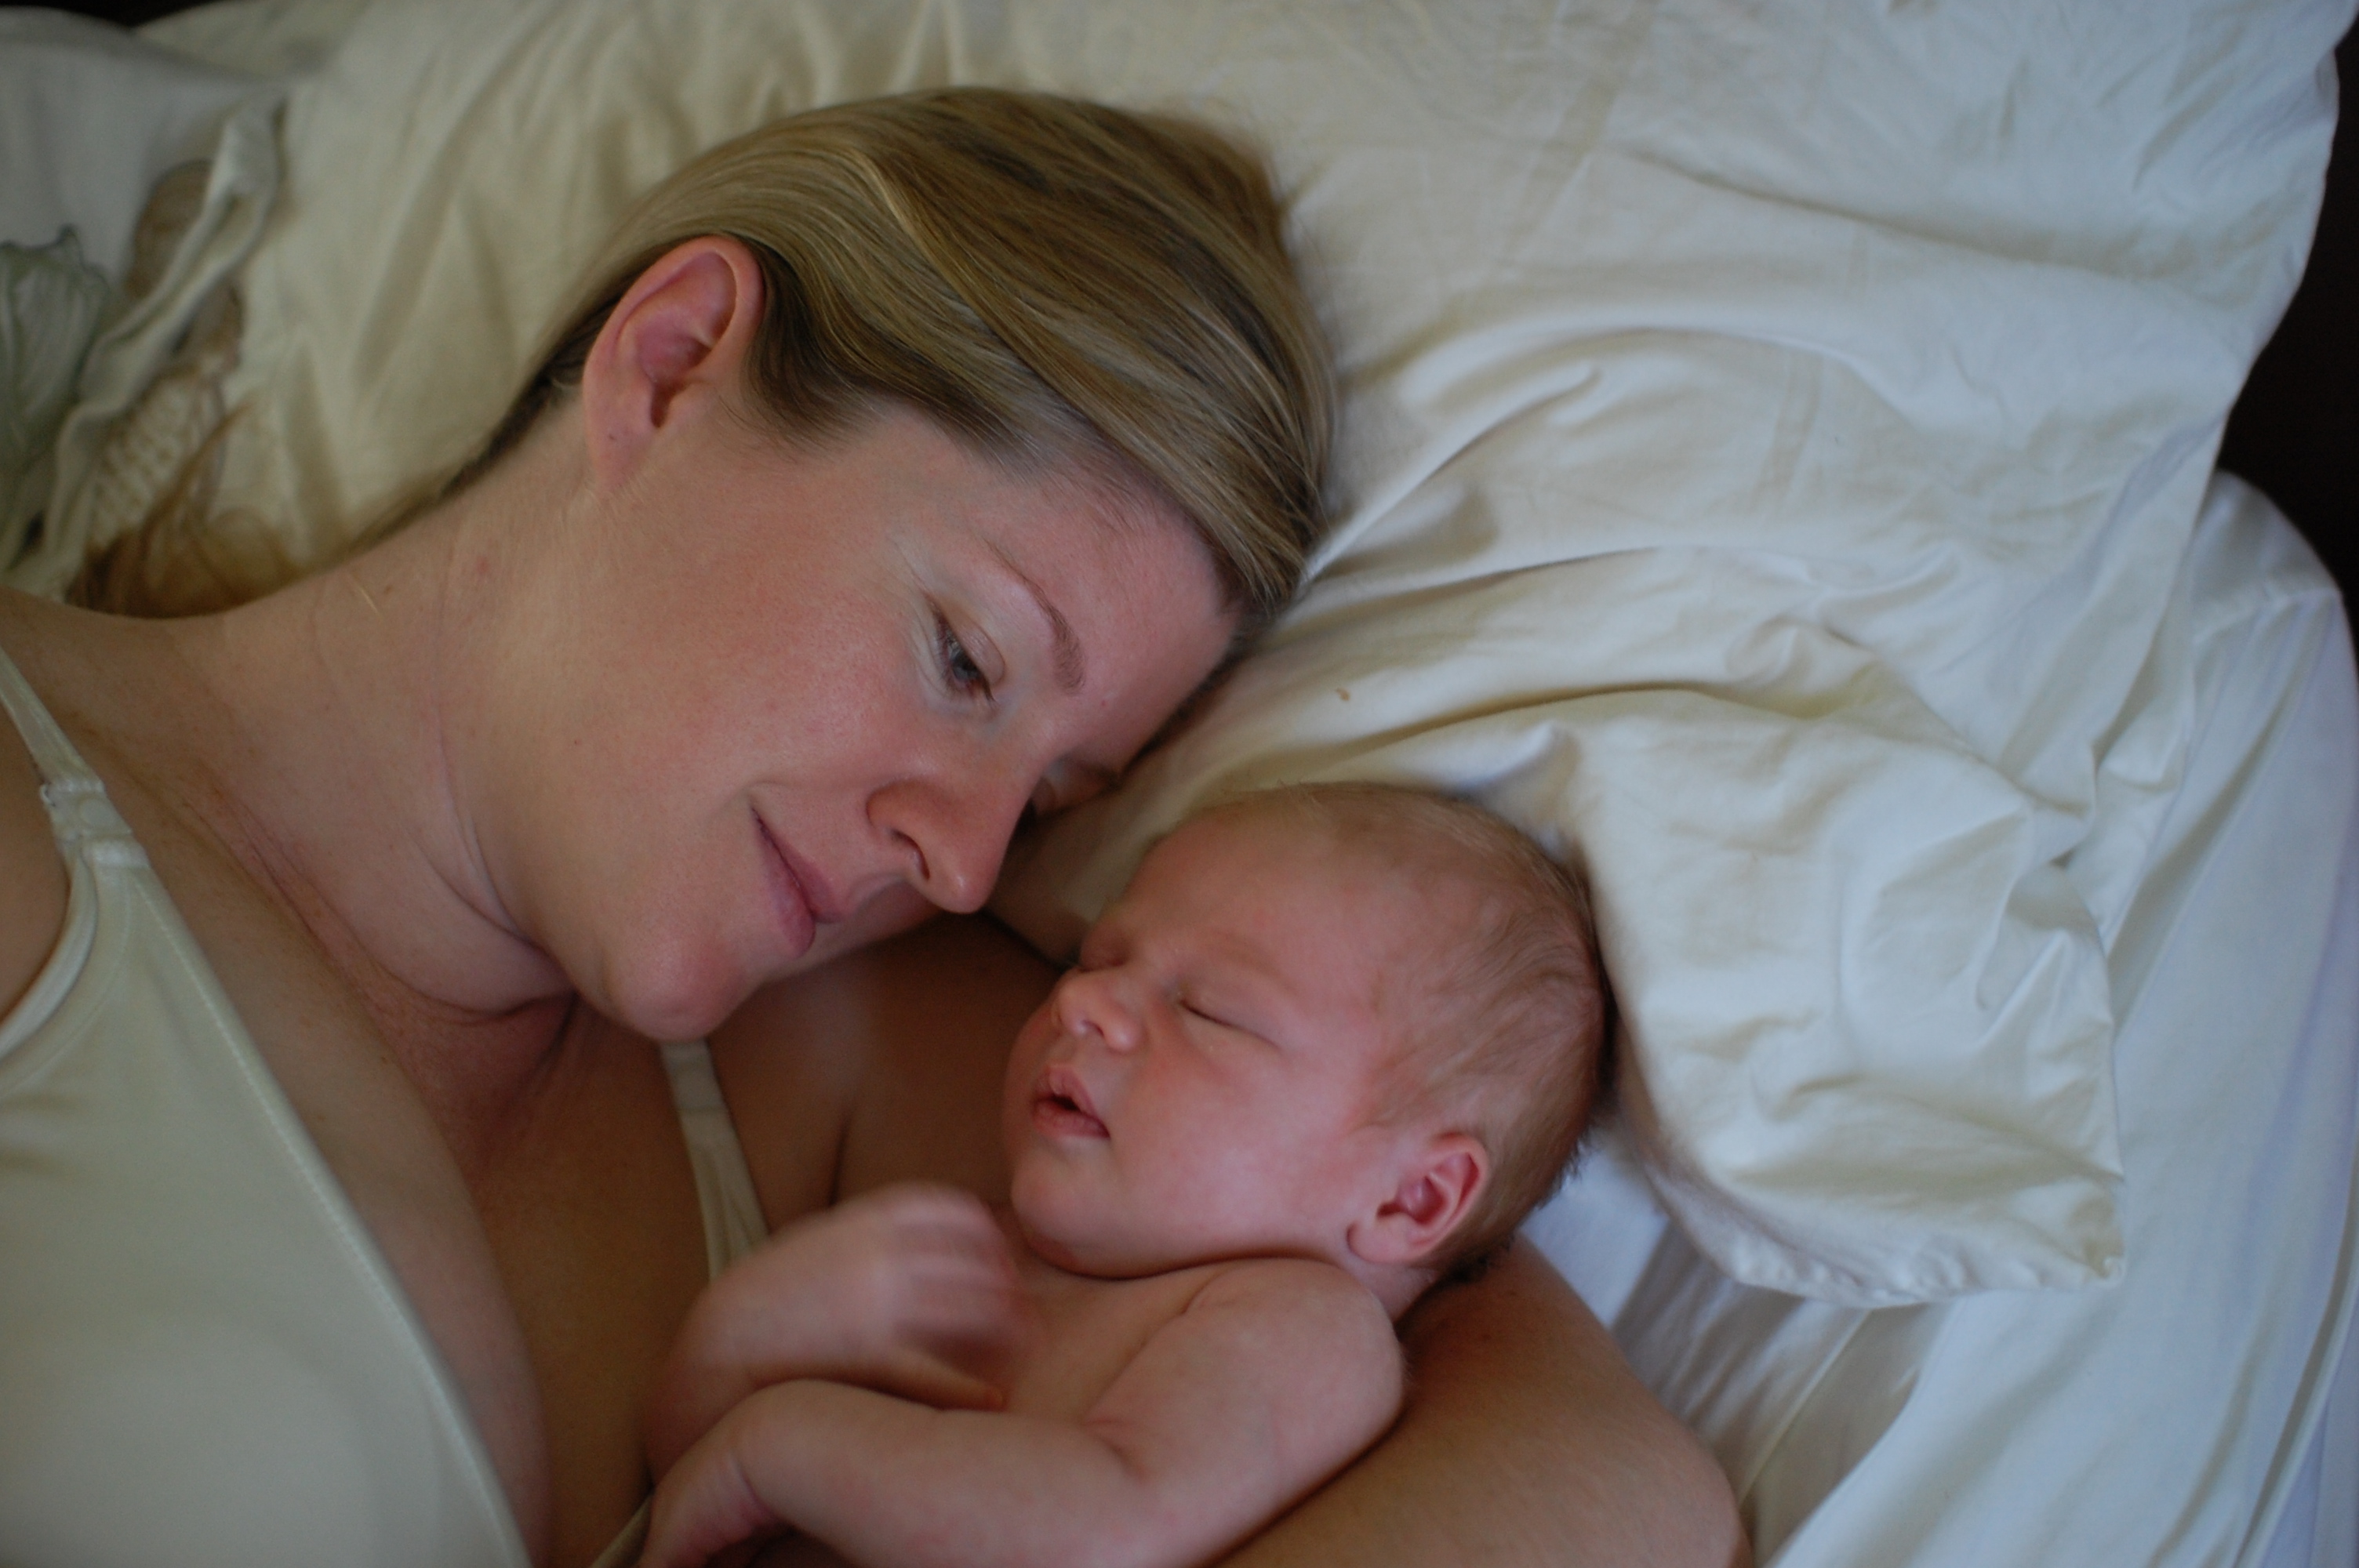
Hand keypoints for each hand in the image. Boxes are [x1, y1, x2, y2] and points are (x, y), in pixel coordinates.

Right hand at [650, 1182, 1033, 1470]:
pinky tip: (990, 1398)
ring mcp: (873, 1304)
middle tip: (1024, 1313)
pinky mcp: (864, 1357)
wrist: (710, 1356)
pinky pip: (938, 1370)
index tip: (999, 1259)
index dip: (987, 1235)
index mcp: (863, 1220)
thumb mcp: (817, 1244)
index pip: (952, 1210)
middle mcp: (876, 1254)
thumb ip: (871, 1235)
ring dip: (1005, 1329)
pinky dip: (971, 1388)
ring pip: (969, 1308)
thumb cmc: (768, 1305)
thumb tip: (935, 1236)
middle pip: (974, 1259)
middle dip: (1006, 1286)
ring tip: (1020, 1348)